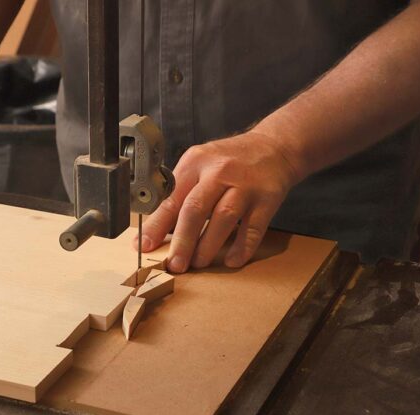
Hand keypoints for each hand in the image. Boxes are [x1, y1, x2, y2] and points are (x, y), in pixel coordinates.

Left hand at [133, 131, 300, 272]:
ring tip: (198, 263)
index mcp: (196, 163)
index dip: (156, 225)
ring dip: (208, 245)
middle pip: (195, 209)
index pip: (171, 197)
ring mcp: (245, 185)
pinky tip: (232, 261)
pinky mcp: (266, 199)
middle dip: (182, 241)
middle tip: (175, 264)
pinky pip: (253, 228)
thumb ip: (181, 192)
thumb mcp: (201, 165)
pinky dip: (242, 247)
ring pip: (223, 218)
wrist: (274, 146)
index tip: (145, 246)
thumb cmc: (231, 161)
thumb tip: (158, 230)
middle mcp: (219, 172)